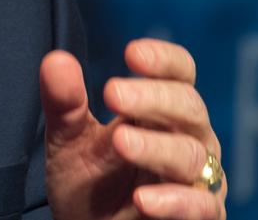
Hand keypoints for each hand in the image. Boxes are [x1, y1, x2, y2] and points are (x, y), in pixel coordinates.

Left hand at [41, 39, 225, 219]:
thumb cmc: (88, 183)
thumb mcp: (67, 140)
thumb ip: (63, 102)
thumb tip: (56, 59)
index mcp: (159, 110)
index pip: (178, 74)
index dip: (163, 59)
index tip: (132, 54)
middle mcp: (186, 137)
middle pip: (188, 106)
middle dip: (153, 97)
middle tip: (112, 93)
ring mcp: (197, 179)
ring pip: (192, 153)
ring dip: (155, 147)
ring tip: (120, 142)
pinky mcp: (201, 217)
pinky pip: (200, 206)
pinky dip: (174, 201)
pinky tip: (143, 199)